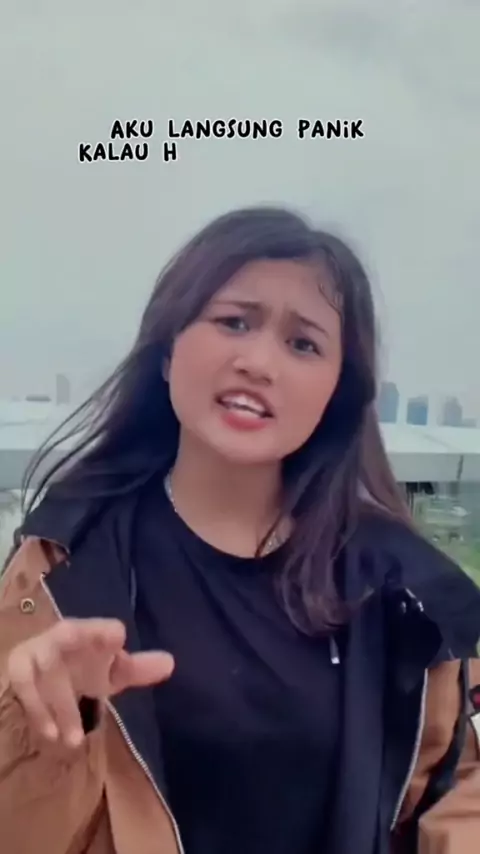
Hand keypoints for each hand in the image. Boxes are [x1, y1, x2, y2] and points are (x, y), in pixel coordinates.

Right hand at [6, 618, 173, 747]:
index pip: (102, 629)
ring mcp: (37, 651)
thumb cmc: (78, 670)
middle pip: (70, 634)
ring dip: (60, 703)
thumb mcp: (108, 673)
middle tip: (102, 671)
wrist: (35, 678)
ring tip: (74, 739)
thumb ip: (136, 669)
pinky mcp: (18, 670)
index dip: (105, 632)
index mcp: (90, 634)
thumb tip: (171, 663)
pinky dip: (37, 710)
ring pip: (46, 667)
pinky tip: (51, 733)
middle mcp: (63, 636)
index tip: (117, 638)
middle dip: (83, 643)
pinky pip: (22, 685)